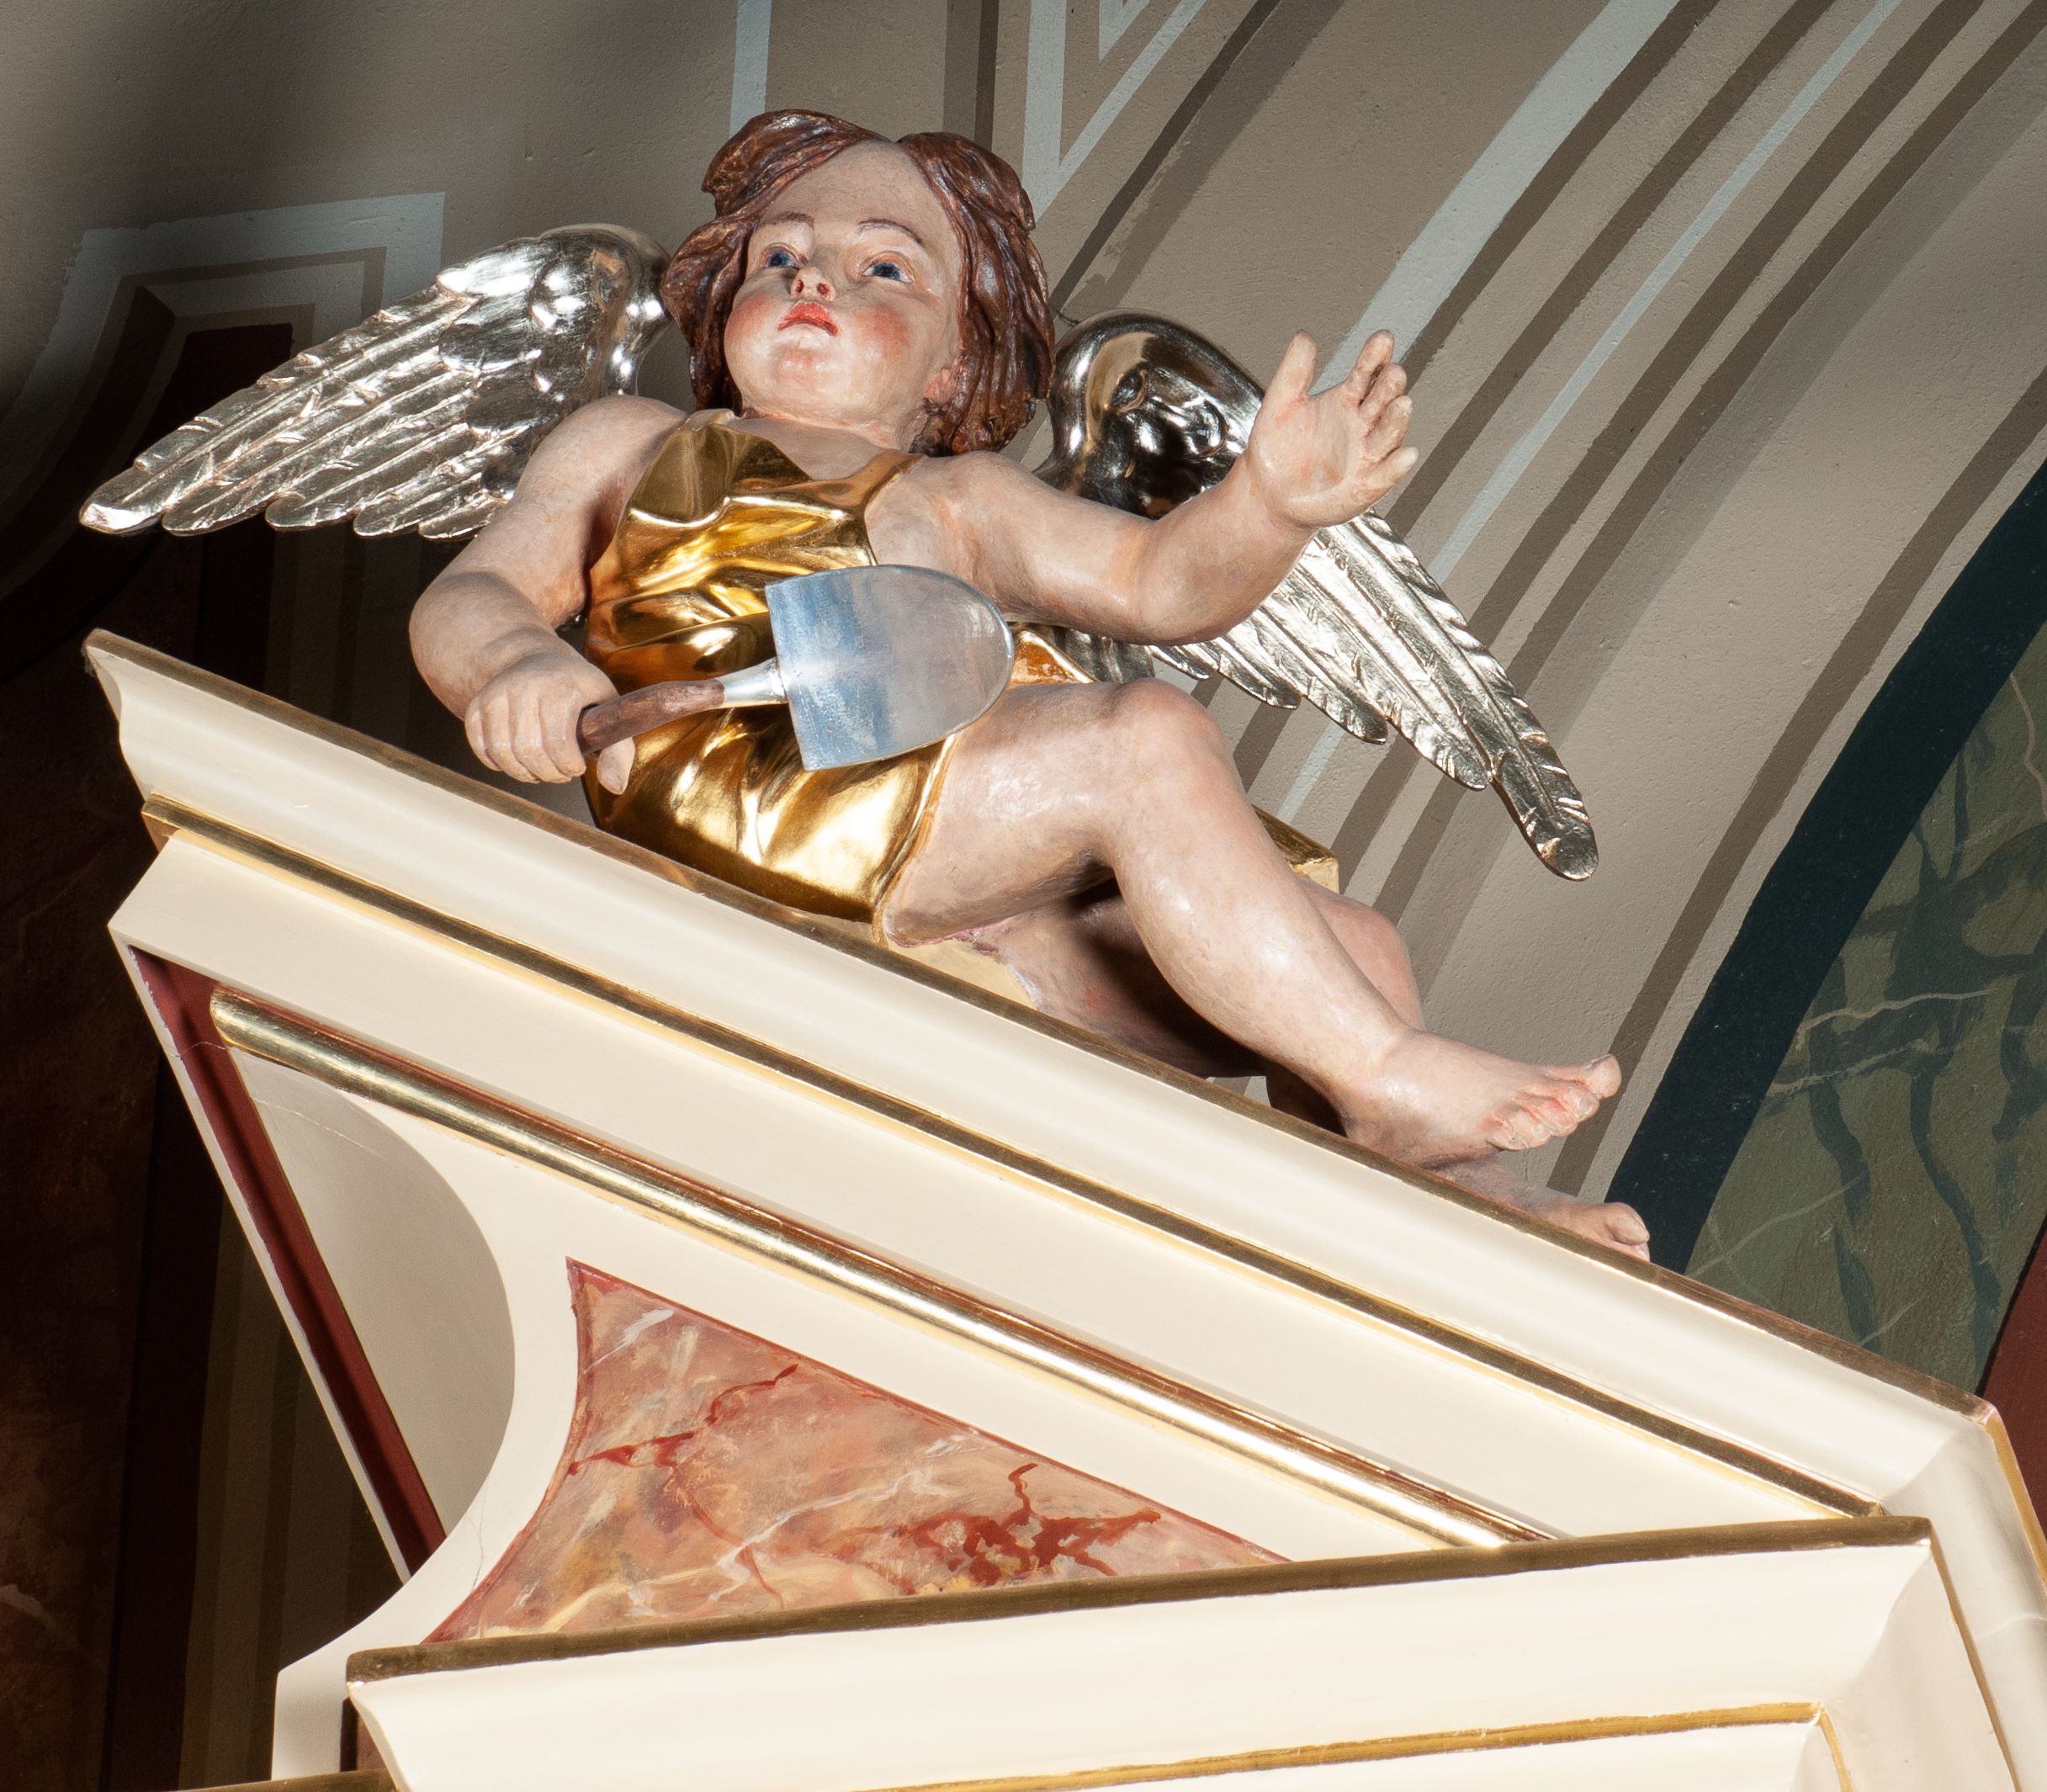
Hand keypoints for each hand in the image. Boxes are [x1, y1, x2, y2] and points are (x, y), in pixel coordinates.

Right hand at [463, 643, 634, 793]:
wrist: (537, 660)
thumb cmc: (577, 689)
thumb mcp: (608, 710)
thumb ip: (619, 750)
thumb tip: (614, 786)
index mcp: (560, 686)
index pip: (558, 744)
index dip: (569, 766)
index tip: (577, 765)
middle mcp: (523, 686)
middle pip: (530, 753)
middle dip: (549, 773)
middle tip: (560, 769)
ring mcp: (495, 694)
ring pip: (504, 754)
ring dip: (525, 773)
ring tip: (541, 765)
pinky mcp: (477, 706)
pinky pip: (482, 749)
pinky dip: (500, 764)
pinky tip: (518, 757)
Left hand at [1241, 329, 1416, 532]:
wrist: (1267, 494)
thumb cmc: (1278, 450)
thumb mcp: (1280, 405)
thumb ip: (1294, 372)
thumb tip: (1303, 337)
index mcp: (1347, 399)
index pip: (1367, 372)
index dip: (1375, 356)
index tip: (1382, 340)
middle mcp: (1363, 424)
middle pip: (1383, 399)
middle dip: (1390, 386)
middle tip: (1393, 372)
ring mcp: (1367, 454)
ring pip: (1388, 434)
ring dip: (1397, 420)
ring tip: (1401, 405)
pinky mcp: (1365, 486)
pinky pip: (1384, 475)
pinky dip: (1396, 467)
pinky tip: (1405, 455)